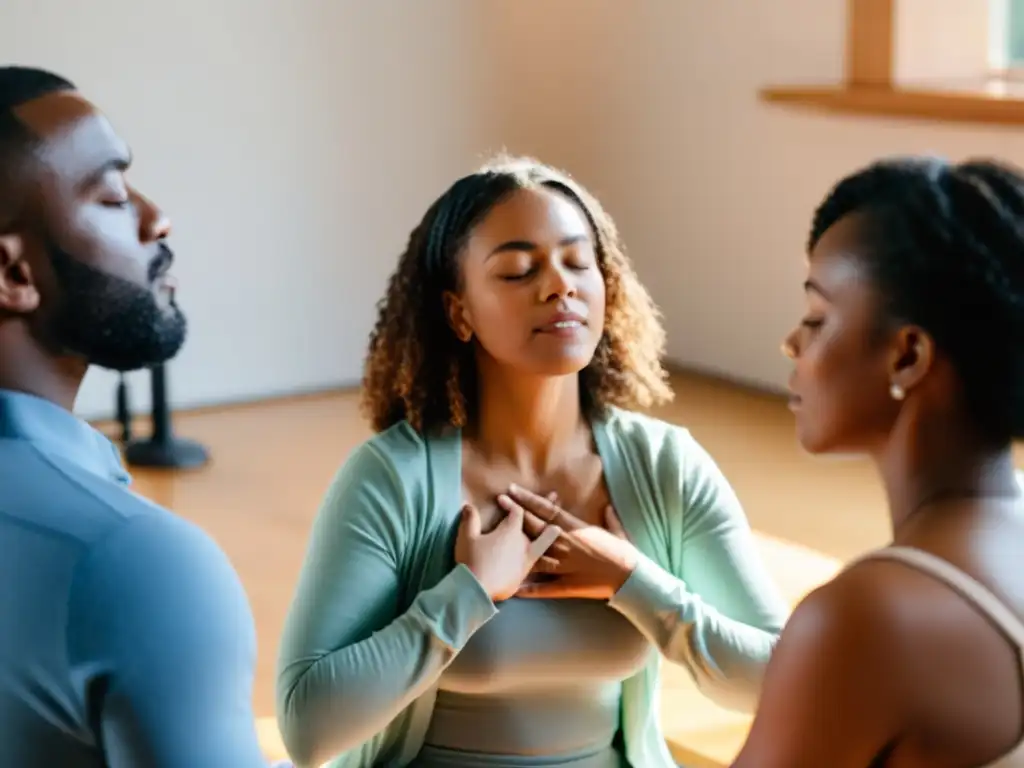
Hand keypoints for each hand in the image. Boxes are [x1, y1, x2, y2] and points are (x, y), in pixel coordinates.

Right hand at [454, 502, 561, 601]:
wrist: (477, 590)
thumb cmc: (471, 560)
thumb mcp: (466, 537)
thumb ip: (470, 520)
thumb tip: (467, 505)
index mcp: (510, 531)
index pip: (516, 512)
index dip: (510, 504)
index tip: (503, 499)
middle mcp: (523, 543)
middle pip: (536, 523)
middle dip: (543, 508)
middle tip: (555, 496)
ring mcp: (526, 560)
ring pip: (542, 544)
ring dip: (549, 535)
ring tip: (558, 529)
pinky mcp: (524, 575)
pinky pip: (536, 563)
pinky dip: (541, 557)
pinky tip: (545, 559)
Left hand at [496, 484, 638, 599]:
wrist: (632, 578)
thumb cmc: (626, 553)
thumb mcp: (618, 532)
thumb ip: (610, 519)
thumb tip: (607, 507)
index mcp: (577, 528)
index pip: (547, 510)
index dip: (528, 499)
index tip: (513, 490)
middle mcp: (566, 544)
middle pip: (536, 526)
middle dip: (516, 513)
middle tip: (500, 502)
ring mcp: (565, 565)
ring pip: (535, 553)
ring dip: (516, 546)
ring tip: (499, 539)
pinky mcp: (567, 585)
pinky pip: (544, 588)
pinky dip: (529, 588)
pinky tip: (514, 588)